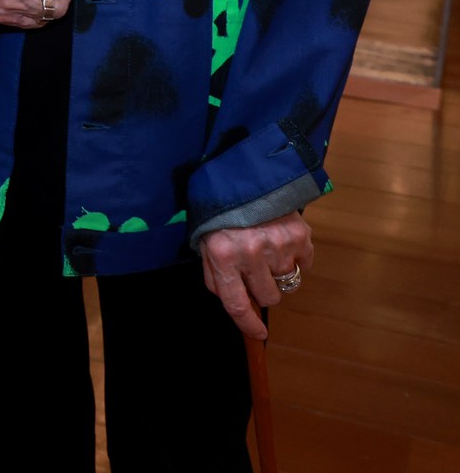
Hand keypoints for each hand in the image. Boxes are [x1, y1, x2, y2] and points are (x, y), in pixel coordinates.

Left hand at [200, 213, 313, 340]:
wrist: (243, 176)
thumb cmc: (220, 213)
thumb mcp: (206, 244)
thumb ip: (216, 276)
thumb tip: (235, 305)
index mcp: (223, 255)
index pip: (236, 303)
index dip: (248, 324)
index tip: (258, 334)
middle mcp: (251, 252)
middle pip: (269, 297)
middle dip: (263, 289)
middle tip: (255, 268)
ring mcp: (278, 244)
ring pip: (287, 281)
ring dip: (278, 270)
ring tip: (265, 245)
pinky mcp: (299, 234)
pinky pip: (304, 263)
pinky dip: (295, 256)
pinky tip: (280, 238)